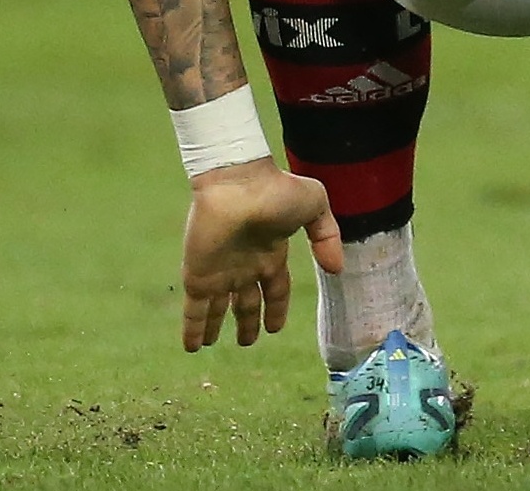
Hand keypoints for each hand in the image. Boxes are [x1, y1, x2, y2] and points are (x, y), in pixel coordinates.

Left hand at [179, 160, 343, 350]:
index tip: (274, 328)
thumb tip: (338, 268)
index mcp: (271, 253)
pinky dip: (193, 329)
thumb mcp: (315, 206)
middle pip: (245, 302)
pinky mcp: (198, 277)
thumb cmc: (277, 190)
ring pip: (218, 309)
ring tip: (211, 345)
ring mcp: (220, 272)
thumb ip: (327, 236)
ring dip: (215, 327)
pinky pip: (195, 310)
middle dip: (246, 322)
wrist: (238, 182)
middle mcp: (244, 266)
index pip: (275, 289)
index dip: (275, 308)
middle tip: (246, 341)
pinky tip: (192, 347)